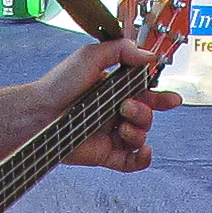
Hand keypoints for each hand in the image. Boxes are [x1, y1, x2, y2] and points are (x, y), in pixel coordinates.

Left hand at [46, 0, 184, 169]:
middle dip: (144, 111)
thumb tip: (149, 55)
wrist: (40, 113)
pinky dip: (143, 158)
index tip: (172, 99)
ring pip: (142, 136)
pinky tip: (144, 151)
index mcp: (115, 90)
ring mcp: (111, 134)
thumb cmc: (59, 85)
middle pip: (147, 115)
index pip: (146, 94)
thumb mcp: (90, 56)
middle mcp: (115, 112)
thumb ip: (121, 50)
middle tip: (125, 107)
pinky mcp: (106, 154)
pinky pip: (133, 161)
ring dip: (139, 131)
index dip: (161, 97)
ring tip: (122, 124)